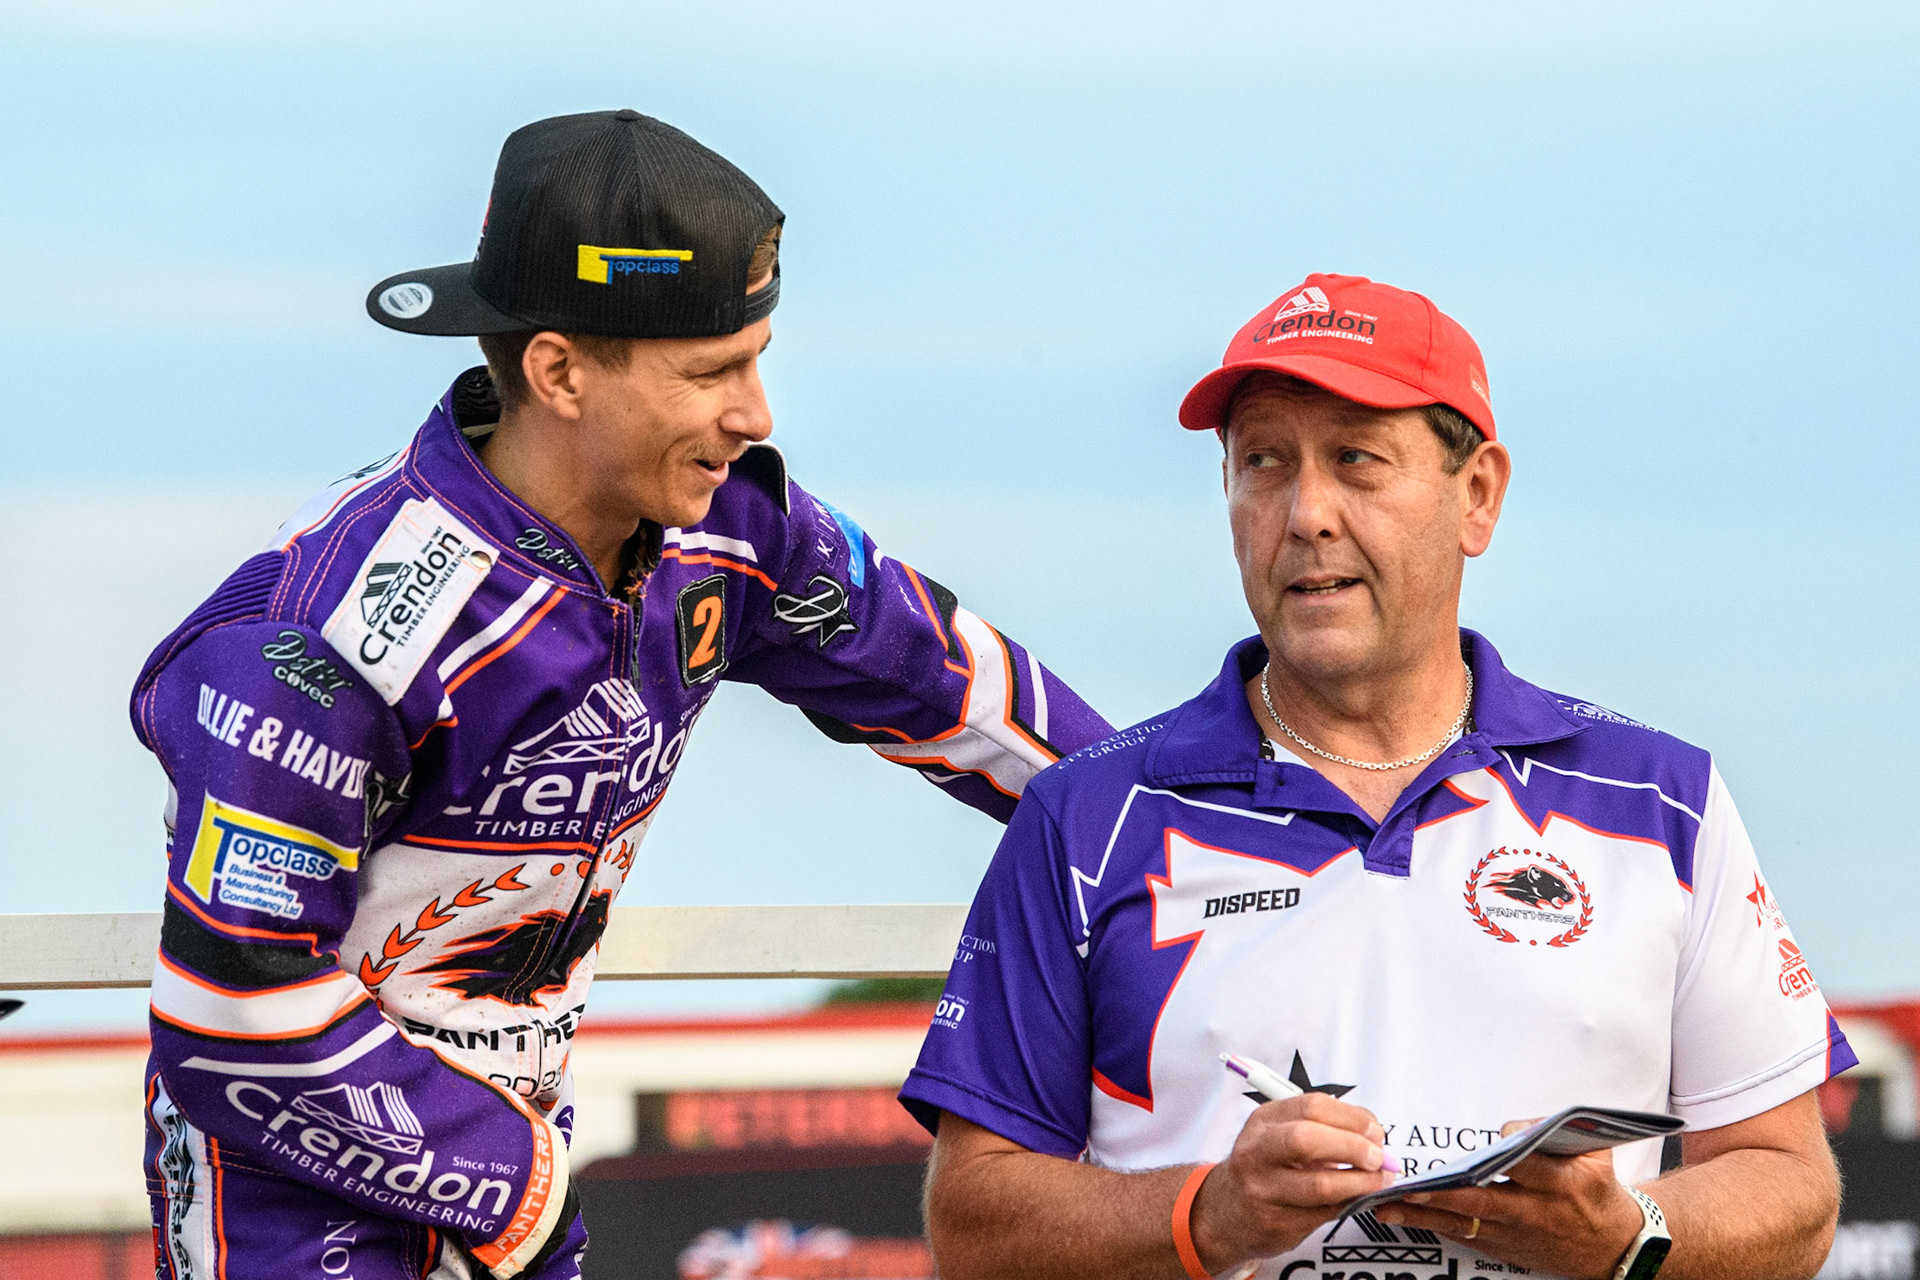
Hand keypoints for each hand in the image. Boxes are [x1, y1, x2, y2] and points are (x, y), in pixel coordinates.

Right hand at [1189, 1091, 1397, 1271]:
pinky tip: (1358, 1198)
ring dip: (1360, 1183)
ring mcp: (1263, 1190)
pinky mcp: (1275, 1223)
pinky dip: (1349, 1204)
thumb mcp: (1281, 1134)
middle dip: (1353, 1147)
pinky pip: (1323, 1213)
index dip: (1351, 1118)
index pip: (1311, 1107)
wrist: (1226, 1211)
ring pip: (1319, 1185)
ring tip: (1377, 1181)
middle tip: (1378, 1158)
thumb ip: (1323, 1127)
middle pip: (1306, 1140)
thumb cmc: (1265, 1167)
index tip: (1374, 1131)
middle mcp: (1257, 1152)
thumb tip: (1372, 1134)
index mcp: (1263, 1121)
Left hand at [1375, 1119, 1642, 1279]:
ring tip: (1389, 1206)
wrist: (1612, 1245)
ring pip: (1466, 1224)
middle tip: (1408, 1187)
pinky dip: (1436, 1227)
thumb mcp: (1595, 1153)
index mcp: (1561, 1183)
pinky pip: (1466, 1237)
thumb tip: (1514, 1126)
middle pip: (1484, 1201)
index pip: (1527, 1164)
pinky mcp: (1506, 1248)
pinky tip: (1406, 1218)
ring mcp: (1518, 1234)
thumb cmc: (1596, 1190)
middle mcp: (1536, 1211)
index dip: (1508, 1149)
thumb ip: (1557, 1132)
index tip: (1492, 1137)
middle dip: (1443, 1194)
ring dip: (1425, 1215)